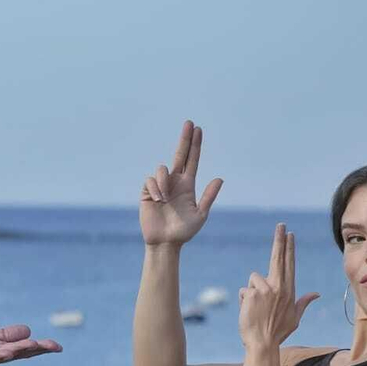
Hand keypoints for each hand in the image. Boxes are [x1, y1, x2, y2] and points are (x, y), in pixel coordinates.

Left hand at [0, 324, 61, 365]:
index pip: (19, 348)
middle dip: (32, 349)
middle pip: (14, 352)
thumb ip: (2, 337)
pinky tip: (3, 353)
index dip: (38, 348)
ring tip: (33, 346)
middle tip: (53, 347)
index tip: (57, 347)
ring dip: (15, 351)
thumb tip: (28, 331)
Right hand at [140, 121, 223, 246]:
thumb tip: (219, 179)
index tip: (197, 129)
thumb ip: (208, 197)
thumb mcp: (200, 215)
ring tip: (165, 199)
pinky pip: (150, 181)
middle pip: (180, 155)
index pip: (192, 160)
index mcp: (188, 185)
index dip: (195, 145)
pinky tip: (157, 200)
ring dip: (164, 182)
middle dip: (185, 139)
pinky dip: (155, 189)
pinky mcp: (147, 192)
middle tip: (189, 123)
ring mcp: (160, 186)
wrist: (165, 242)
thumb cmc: (184, 231)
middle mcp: (174, 182)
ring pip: (162, 169)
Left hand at [239, 224, 318, 350]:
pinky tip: (248, 311)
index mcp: (290, 291)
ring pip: (253, 279)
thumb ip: (304, 302)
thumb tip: (316, 293)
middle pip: (278, 258)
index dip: (289, 248)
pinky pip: (243, 291)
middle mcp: (279, 287)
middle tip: (281, 225)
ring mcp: (265, 289)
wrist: (262, 343)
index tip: (289, 235)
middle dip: (280, 240)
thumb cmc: (278, 332)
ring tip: (256, 308)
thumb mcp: (295, 317)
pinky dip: (243, 300)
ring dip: (251, 291)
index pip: (289, 264)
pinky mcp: (251, 293)